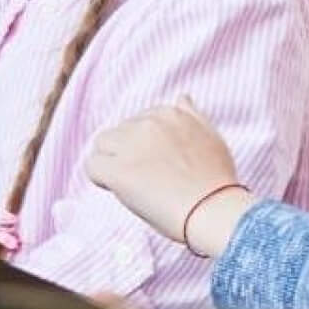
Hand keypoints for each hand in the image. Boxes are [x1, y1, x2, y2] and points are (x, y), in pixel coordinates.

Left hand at [86, 98, 246, 251]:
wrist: (215, 212)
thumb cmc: (216, 182)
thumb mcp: (211, 137)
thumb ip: (192, 116)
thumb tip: (181, 96)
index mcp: (170, 114)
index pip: (139, 122)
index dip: (144, 146)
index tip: (160, 165)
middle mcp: (149, 124)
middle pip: (119, 132)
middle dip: (127, 152)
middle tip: (148, 179)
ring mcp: (132, 145)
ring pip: (102, 146)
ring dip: (112, 162)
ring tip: (134, 185)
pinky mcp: (118, 170)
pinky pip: (92, 166)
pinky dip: (100, 178)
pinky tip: (118, 190)